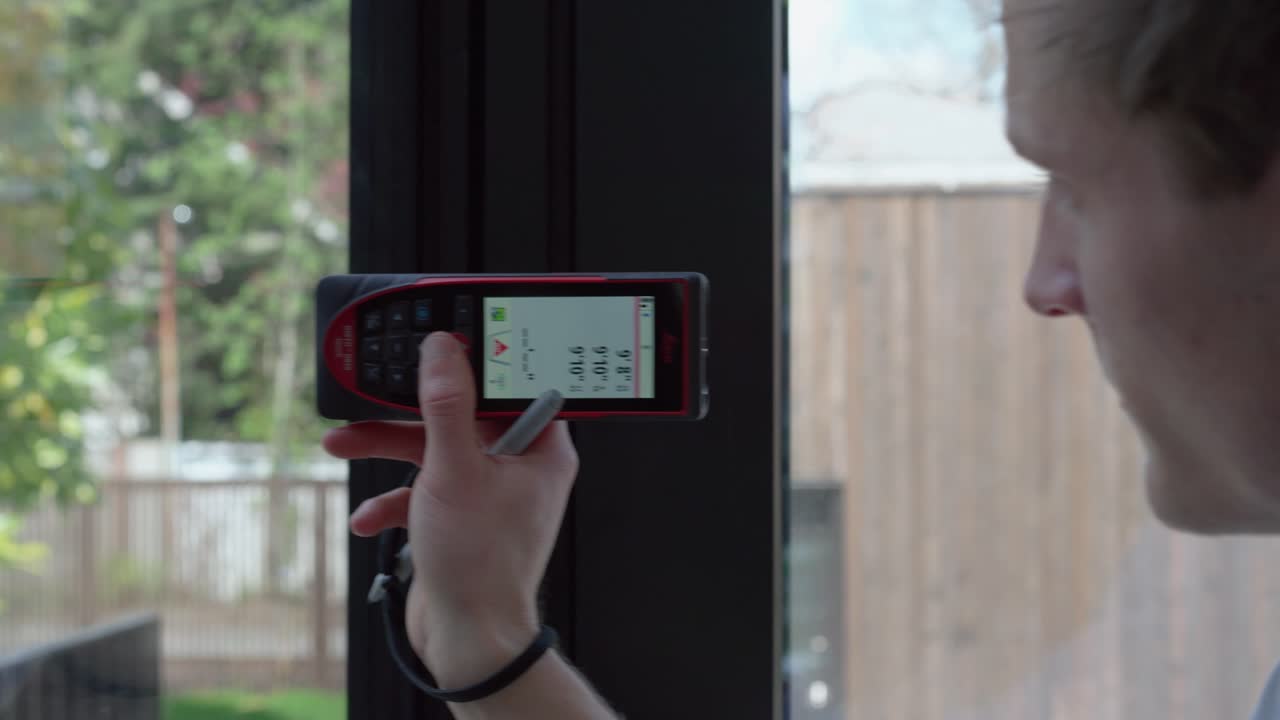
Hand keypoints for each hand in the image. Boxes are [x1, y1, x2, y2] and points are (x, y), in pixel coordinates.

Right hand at [323, 332, 578, 685]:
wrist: (468, 640)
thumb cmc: (479, 563)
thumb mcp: (454, 470)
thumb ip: (446, 405)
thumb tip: (443, 350)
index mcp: (540, 448)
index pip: (507, 386)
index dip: (470, 365)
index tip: (432, 348)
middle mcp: (520, 467)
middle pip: (460, 417)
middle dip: (405, 416)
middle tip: (367, 402)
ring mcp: (491, 495)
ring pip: (435, 454)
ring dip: (387, 453)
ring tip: (341, 447)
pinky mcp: (464, 520)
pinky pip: (426, 494)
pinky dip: (395, 501)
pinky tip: (369, 518)